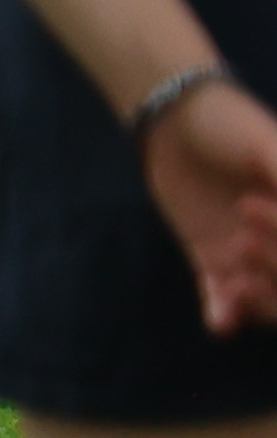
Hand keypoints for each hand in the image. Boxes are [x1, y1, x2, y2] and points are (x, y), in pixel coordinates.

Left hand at [148, 78, 276, 336]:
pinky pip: (222, 297)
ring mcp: (249, 252)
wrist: (171, 116)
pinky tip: (218, 320)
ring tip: (234, 287)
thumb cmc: (230, 122)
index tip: (255, 210)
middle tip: (243, 243)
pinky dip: (224, 313)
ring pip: (267, 300)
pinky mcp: (211, 258)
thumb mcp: (269, 148)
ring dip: (258, 302)